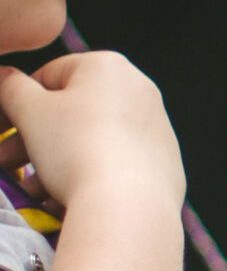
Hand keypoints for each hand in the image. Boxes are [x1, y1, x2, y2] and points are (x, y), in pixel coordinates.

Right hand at [0, 52, 182, 212]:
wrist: (129, 204)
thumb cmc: (75, 147)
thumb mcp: (29, 112)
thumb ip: (11, 89)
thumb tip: (3, 76)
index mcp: (109, 67)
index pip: (50, 75)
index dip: (19, 103)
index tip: (5, 129)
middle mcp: (141, 90)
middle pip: (72, 112)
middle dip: (31, 139)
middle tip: (5, 163)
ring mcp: (158, 128)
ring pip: (91, 140)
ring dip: (53, 163)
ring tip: (30, 190)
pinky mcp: (166, 162)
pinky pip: (118, 163)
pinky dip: (90, 176)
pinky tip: (65, 199)